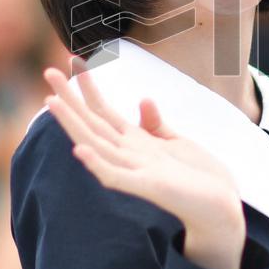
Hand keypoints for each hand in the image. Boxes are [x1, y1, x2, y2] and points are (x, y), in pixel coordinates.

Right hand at [43, 64, 245, 268]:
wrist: (220, 208)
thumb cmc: (197, 177)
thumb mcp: (175, 141)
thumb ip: (155, 124)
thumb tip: (143, 99)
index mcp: (134, 143)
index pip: (103, 110)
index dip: (89, 87)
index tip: (74, 60)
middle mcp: (128, 155)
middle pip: (91, 122)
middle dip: (70, 98)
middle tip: (48, 70)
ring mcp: (134, 171)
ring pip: (95, 143)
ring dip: (72, 124)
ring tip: (51, 102)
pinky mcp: (147, 187)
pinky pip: (115, 175)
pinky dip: (96, 163)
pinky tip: (80, 149)